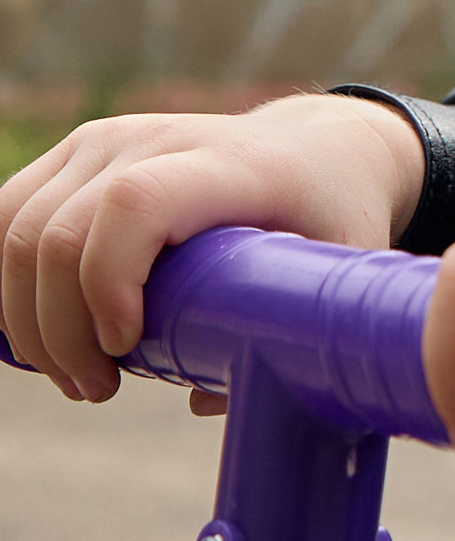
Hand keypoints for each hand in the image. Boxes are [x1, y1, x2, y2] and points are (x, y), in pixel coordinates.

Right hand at [0, 97, 425, 402]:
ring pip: (17, 226)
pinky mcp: (81, 151)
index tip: (126, 349)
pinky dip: (11, 283)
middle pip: (59, 230)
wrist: (319, 150)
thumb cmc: (330, 221)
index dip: (108, 282)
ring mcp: (112, 139)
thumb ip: (288, 342)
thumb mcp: (336, 276)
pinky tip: (46, 333)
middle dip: (58, 330)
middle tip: (98, 388)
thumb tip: (200, 401)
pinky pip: (9, 214)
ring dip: (26, 316)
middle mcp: (160, 138)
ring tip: (76, 373)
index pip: (137, 205)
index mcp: (232, 165)